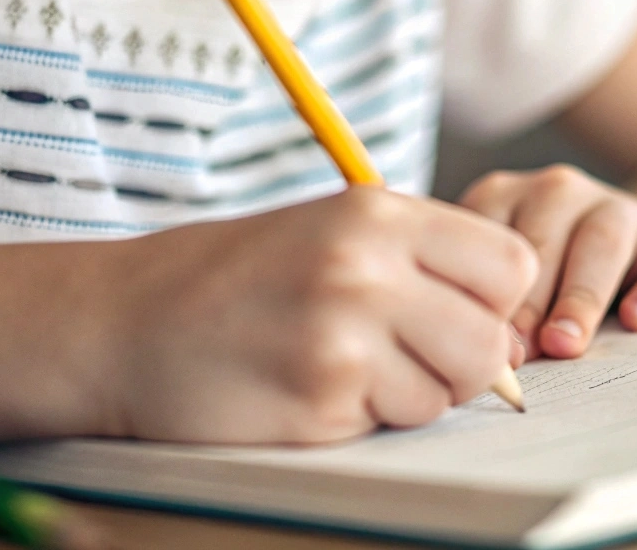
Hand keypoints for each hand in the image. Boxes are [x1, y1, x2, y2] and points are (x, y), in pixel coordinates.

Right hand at [101, 188, 537, 443]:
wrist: (122, 323)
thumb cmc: (236, 280)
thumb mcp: (334, 233)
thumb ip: (424, 264)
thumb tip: (514, 334)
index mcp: (379, 213)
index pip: (511, 266)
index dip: (495, 303)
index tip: (455, 313)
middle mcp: (368, 266)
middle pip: (493, 343)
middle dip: (464, 364)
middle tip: (404, 355)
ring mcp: (343, 333)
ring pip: (449, 392)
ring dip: (411, 395)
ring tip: (344, 366)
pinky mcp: (318, 397)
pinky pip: (393, 423)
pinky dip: (364, 418)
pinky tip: (309, 388)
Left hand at [458, 165, 636, 359]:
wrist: (629, 273)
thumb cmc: (546, 294)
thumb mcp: (506, 290)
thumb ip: (491, 310)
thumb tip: (484, 358)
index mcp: (509, 198)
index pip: (490, 225)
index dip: (484, 285)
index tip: (484, 340)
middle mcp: (564, 193)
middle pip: (546, 233)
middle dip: (530, 297)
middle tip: (521, 350)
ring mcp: (626, 209)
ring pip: (605, 238)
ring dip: (581, 294)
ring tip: (566, 343)